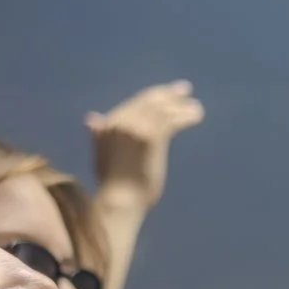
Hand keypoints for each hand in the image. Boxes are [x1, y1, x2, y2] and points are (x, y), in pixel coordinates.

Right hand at [85, 82, 204, 213]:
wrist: (119, 199)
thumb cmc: (112, 183)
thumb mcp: (101, 154)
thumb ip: (99, 135)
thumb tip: (92, 118)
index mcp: (109, 124)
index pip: (134, 102)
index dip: (153, 94)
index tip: (168, 91)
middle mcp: (121, 121)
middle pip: (149, 100)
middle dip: (169, 93)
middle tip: (185, 89)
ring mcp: (136, 128)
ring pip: (163, 109)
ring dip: (182, 106)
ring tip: (196, 107)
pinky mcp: (152, 138)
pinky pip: (172, 120)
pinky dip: (186, 116)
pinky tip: (197, 116)